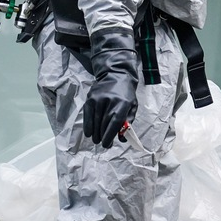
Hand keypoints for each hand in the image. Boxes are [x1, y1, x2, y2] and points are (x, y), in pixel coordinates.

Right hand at [83, 28, 138, 148]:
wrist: (116, 75)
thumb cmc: (126, 94)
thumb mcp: (133, 106)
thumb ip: (128, 122)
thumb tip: (122, 138)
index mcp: (123, 103)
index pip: (115, 122)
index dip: (110, 134)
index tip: (107, 144)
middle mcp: (110, 100)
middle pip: (104, 123)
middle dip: (103, 136)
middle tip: (104, 145)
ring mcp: (98, 99)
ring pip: (95, 120)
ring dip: (95, 133)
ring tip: (96, 140)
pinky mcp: (90, 98)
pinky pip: (88, 115)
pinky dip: (88, 125)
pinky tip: (89, 133)